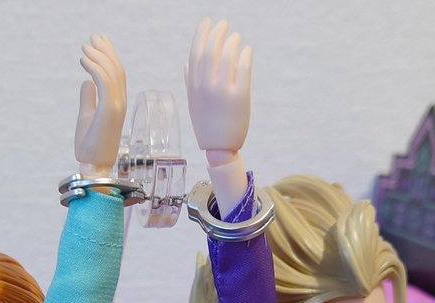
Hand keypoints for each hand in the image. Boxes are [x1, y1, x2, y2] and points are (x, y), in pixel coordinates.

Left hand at [74, 34, 126, 176]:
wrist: (93, 164)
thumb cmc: (90, 145)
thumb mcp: (86, 115)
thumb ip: (88, 98)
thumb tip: (87, 82)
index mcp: (117, 103)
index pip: (117, 74)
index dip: (110, 55)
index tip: (99, 41)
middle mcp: (120, 102)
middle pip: (117, 69)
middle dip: (105, 50)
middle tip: (93, 37)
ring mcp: (117, 105)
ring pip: (111, 72)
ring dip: (98, 56)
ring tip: (84, 47)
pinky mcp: (110, 109)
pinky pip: (104, 81)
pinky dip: (94, 67)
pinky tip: (83, 60)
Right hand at [185, 18, 252, 158]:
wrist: (219, 148)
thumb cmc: (207, 124)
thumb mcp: (194, 103)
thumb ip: (190, 82)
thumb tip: (187, 65)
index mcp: (194, 86)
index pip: (196, 53)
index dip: (201, 34)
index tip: (207, 21)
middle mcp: (206, 87)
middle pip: (210, 51)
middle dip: (217, 33)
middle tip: (224, 24)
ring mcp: (222, 92)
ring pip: (227, 57)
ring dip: (232, 42)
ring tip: (237, 37)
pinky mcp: (239, 97)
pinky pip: (243, 69)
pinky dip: (245, 56)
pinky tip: (247, 50)